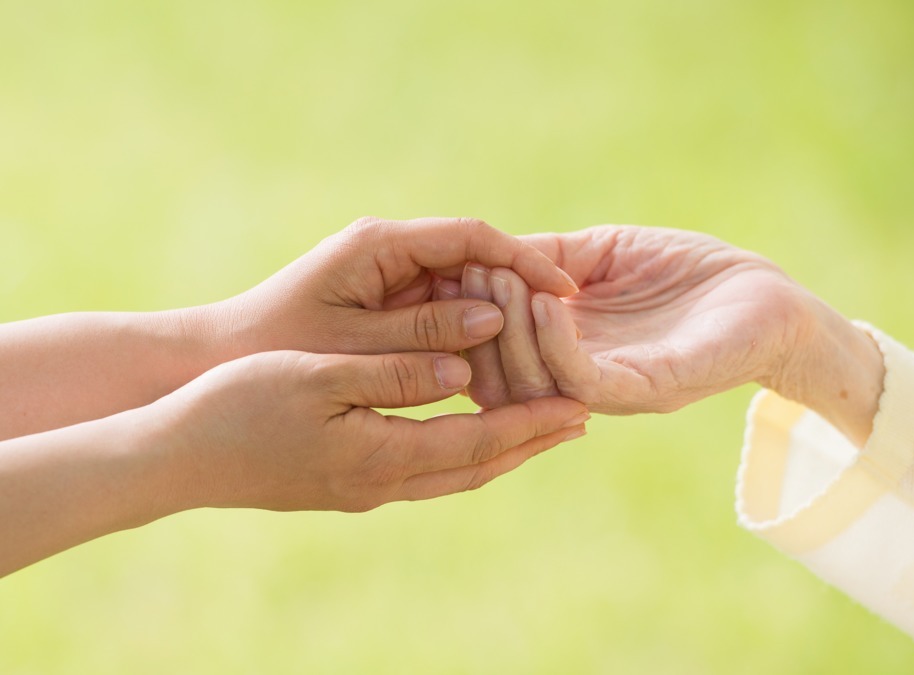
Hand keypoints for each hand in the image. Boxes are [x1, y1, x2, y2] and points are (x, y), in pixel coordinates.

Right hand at [151, 350, 588, 512]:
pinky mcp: (344, 487)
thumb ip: (396, 374)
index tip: (579, 407)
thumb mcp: (318, 376)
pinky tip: (466, 434)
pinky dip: (461, 452)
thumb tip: (464, 371)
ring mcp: (361, 491)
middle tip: (578, 419)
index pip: (479, 443)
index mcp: (379, 456)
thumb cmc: (238, 404)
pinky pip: (423, 471)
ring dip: (500, 451)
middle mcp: (379, 484)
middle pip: (477, 467)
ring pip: (452, 474)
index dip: (532, 425)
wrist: (175, 457)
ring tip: (537, 428)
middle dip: (530, 443)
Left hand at [210, 216, 578, 358]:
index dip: (525, 261)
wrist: (218, 357)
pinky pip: (443, 314)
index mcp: (379, 244)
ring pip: (464, 290)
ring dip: (498, 321)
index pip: (473, 237)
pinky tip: (493, 369)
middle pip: (475, 261)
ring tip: (538, 357)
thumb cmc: (275, 346)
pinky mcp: (387, 303)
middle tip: (562, 332)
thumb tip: (495, 319)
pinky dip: (469, 338)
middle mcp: (389, 251)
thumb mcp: (352, 345)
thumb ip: (423, 333)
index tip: (564, 293)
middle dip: (520, 294)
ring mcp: (390, 276)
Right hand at [460, 225, 882, 443]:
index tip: (451, 270)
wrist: (769, 298)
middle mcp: (583, 378)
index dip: (465, 313)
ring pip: (535, 383)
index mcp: (566, 349)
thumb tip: (479, 255)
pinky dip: (557, 342)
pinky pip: (586, 380)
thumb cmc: (687, 274)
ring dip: (510, 331)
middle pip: (501, 378)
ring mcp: (615, 388)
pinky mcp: (651, 388)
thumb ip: (547, 258)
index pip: (492, 352)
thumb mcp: (603, 252)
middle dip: (477, 325)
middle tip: (469, 278)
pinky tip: (548, 299)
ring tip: (503, 282)